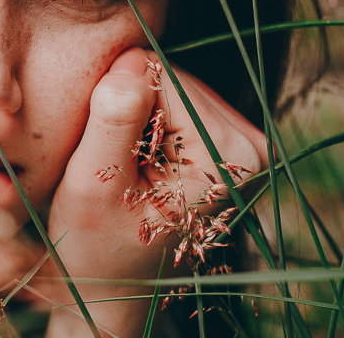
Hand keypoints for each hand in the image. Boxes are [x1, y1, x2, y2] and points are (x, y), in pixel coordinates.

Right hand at [41, 48, 267, 336]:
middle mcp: (251, 145)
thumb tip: (131, 60)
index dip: (115, 103)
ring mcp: (244, 144)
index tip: (103, 152)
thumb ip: (114, 122)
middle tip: (111, 162)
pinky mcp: (228, 142)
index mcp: (228, 155)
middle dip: (129, 108)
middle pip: (169, 77)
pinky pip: (176, 102)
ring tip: (123, 165)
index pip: (158, 75)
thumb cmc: (97, 244)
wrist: (113, 284)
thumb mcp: (93, 184)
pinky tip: (137, 161)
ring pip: (169, 85)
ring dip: (136, 116)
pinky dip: (147, 123)